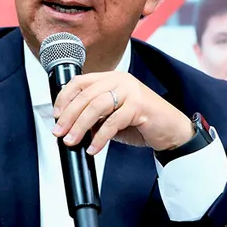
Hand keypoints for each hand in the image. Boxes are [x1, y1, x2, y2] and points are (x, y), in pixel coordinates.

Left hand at [52, 72, 194, 155]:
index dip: (64, 98)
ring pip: (96, 107)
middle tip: (59, 132)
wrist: (171, 130)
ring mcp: (131, 91)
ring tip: (72, 141)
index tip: (55, 115)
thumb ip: (93, 116)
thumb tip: (67, 125)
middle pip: (85, 95)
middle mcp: (120, 80)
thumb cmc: (141, 122)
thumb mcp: (111, 116)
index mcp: (111, 78)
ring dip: (80, 127)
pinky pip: (112, 123)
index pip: (79, 82)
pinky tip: (93, 148)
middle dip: (68, 116)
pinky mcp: (140, 106)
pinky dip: (99, 138)